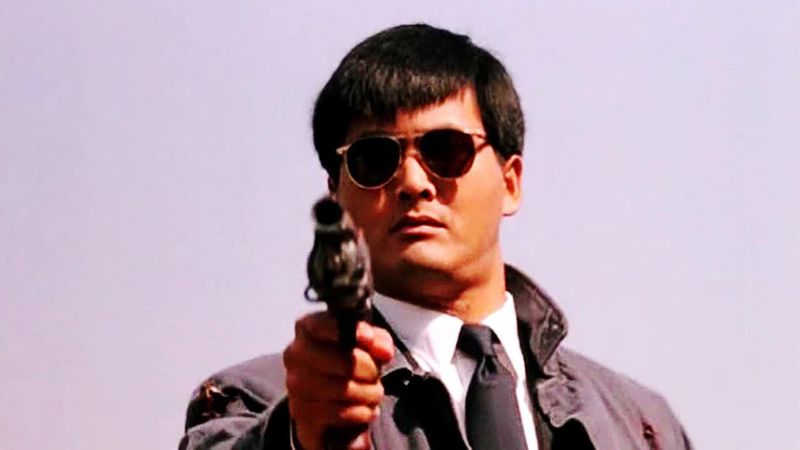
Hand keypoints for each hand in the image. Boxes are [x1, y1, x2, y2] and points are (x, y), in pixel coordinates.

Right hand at [283, 312, 394, 449]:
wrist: (326, 396)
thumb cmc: (347, 359)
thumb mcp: (366, 342)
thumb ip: (377, 340)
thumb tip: (383, 350)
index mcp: (307, 328)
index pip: (322, 323)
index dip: (350, 330)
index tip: (368, 338)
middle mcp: (295, 354)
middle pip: (343, 361)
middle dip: (369, 369)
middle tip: (376, 374)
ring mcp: (295, 384)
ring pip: (343, 389)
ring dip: (369, 393)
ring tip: (374, 392)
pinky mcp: (301, 411)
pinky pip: (340, 413)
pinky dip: (360, 412)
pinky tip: (366, 409)